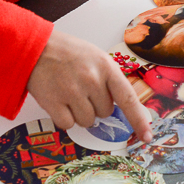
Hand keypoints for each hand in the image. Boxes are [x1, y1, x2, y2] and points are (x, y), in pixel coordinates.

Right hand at [27, 31, 152, 141]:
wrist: (36, 47)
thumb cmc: (69, 53)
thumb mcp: (97, 58)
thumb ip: (110, 80)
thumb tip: (121, 108)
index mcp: (107, 67)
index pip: (128, 99)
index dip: (139, 120)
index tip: (146, 137)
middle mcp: (92, 80)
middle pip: (105, 112)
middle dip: (96, 106)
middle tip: (82, 89)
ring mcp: (72, 91)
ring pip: (87, 121)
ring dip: (79, 113)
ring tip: (69, 93)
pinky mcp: (53, 102)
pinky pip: (68, 124)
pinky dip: (64, 118)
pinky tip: (59, 101)